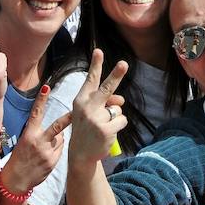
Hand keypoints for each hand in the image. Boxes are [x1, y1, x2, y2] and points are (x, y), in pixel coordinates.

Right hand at [0, 85, 72, 194]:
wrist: (16, 180)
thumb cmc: (19, 158)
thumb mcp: (24, 142)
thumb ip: (38, 134)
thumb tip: (56, 131)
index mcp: (28, 134)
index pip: (36, 113)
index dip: (41, 100)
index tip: (46, 88)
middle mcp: (38, 141)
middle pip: (57, 126)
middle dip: (67, 118)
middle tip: (75, 112)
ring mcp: (47, 152)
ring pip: (60, 139)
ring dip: (57, 141)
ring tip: (45, 149)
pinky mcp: (53, 161)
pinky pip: (60, 150)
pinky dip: (57, 151)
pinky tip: (47, 157)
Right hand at [68, 49, 128, 167]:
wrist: (81, 154)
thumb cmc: (87, 128)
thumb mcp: (90, 112)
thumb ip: (104, 101)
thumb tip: (120, 100)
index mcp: (81, 100)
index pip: (90, 80)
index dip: (95, 65)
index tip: (99, 51)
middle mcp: (87, 107)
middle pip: (106, 88)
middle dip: (116, 75)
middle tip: (124, 63)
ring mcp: (96, 119)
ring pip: (117, 108)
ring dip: (115, 116)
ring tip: (103, 125)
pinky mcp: (105, 130)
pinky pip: (122, 120)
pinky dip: (119, 126)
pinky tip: (108, 132)